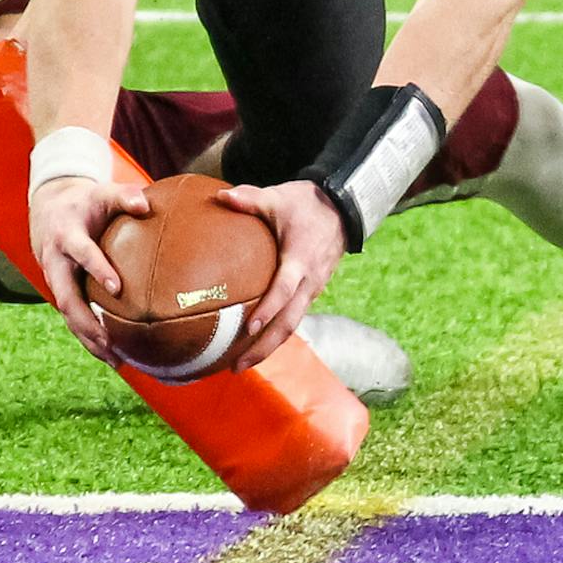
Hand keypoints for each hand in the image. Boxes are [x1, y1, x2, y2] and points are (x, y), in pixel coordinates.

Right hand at [30, 174, 150, 360]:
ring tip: (116, 360)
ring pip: (68, 316)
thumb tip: (146, 204)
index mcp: (67, 236)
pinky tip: (113, 357)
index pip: (82, 253)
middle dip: (87, 322)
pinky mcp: (62, 293)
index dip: (97, 269)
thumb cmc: (86, 203)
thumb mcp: (102, 193)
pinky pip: (73, 320)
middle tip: (111, 342)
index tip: (117, 288)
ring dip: (89, 339)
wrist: (50, 211)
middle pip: (67, 297)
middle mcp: (56, 263)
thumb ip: (124, 196)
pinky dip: (90, 339)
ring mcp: (56, 282)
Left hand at [217, 179, 346, 371]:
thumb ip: (250, 199)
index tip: (248, 327)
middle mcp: (309, 282)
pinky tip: (255, 345)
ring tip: (240, 365)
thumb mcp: (278, 198)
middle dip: (262, 347)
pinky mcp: (311, 293)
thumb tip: (221, 196)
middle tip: (236, 366)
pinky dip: (275, 335)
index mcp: (301, 260)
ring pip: (292, 326)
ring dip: (268, 348)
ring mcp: (312, 290)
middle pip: (288, 322)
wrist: (341, 209)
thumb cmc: (306, 204)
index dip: (267, 309)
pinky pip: (294, 319)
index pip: (284, 290)